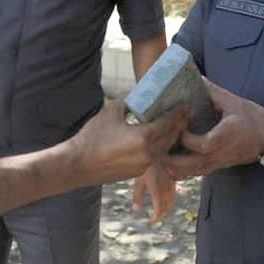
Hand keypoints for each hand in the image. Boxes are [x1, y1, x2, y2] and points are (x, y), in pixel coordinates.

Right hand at [65, 98, 188, 186]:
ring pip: (165, 148)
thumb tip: (139, 92)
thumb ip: (129, 101)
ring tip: (177, 124)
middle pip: (171, 136)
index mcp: (143, 137)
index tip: (186, 104)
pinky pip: (156, 156)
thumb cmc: (92, 136)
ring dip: (172, 136)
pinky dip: (161, 146)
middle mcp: (148, 153)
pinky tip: (161, 138)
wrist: (77, 165)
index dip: (178, 112)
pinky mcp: (139, 172)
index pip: (168, 122)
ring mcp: (144, 165)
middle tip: (187, 112)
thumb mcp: (111, 112)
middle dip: (180, 123)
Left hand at [132, 162, 175, 225]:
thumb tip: (136, 210)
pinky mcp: (172, 178)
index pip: (159, 209)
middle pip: (167, 206)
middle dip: (161, 214)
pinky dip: (169, 199)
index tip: (151, 223)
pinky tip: (165, 199)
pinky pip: (173, 192)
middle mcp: (166, 188)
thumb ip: (138, 196)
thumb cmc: (145, 165)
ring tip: (160, 212)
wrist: (156, 150)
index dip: (156, 218)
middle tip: (155, 219)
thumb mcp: (138, 181)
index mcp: (158, 190)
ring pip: (171, 200)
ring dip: (166, 208)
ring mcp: (170, 183)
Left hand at [163, 78, 263, 179]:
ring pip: (191, 173)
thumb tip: (196, 76)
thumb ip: (212, 91)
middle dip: (170, 159)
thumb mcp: (233, 101)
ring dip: (174, 166)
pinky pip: (196, 173)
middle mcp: (218, 154)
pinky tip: (172, 160)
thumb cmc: (253, 119)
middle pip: (189, 166)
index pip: (198, 144)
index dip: (183, 137)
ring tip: (160, 154)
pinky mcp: (218, 166)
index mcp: (223, 138)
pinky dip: (182, 170)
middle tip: (157, 145)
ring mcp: (217, 163)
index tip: (175, 124)